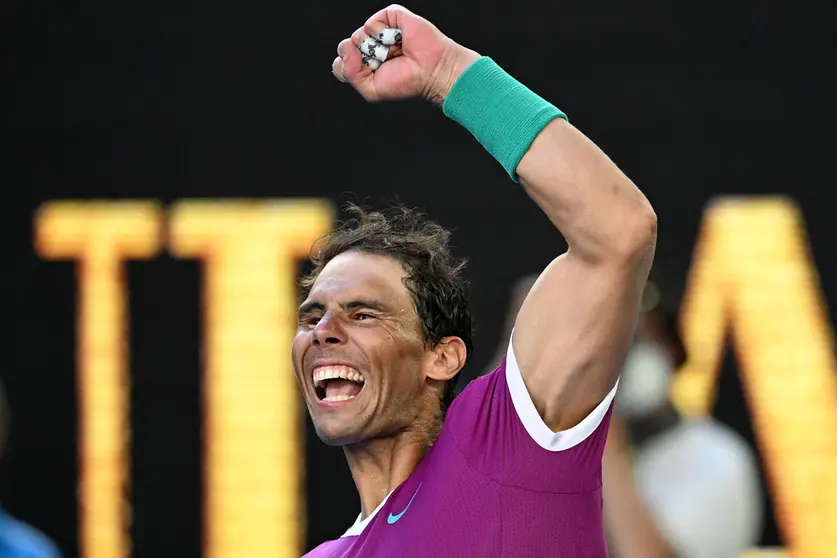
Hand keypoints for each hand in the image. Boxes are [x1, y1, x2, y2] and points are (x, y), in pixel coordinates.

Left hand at [331, 4, 479, 104]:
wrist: (431, 70)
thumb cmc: (407, 82)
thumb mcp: (371, 89)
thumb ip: (349, 74)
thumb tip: (345, 48)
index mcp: (365, 63)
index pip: (342, 62)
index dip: (350, 67)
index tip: (370, 74)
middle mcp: (371, 46)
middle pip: (347, 48)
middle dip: (365, 59)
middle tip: (386, 64)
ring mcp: (380, 31)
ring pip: (358, 35)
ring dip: (377, 49)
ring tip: (395, 53)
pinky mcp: (390, 17)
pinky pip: (372, 22)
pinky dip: (383, 34)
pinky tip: (397, 41)